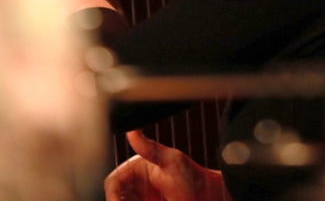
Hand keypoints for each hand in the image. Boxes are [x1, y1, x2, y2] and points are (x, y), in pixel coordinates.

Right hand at [104, 130, 229, 200]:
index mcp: (137, 169)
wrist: (212, 198)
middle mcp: (136, 185)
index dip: (112, 195)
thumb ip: (150, 148)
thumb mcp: (172, 160)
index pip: (113, 182)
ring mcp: (141, 198)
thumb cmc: (195, 178)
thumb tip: (132, 130)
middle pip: (115, 196)